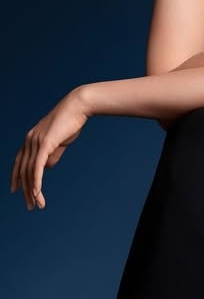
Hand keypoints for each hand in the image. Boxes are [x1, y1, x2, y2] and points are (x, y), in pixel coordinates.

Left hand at [11, 89, 88, 209]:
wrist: (77, 106)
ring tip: (37, 204)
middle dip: (26, 190)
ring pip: (30, 172)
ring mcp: (36, 142)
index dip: (16, 177)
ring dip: (33, 190)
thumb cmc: (71, 121)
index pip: (19, 162)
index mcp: (31, 138)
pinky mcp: (45, 144)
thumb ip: (52, 154)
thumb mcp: (59, 141)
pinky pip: (38, 167)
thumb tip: (46, 168)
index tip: (15, 191)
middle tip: (30, 205)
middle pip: (23, 170)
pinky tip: (37, 193)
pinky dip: (36, 181)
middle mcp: (29, 140)